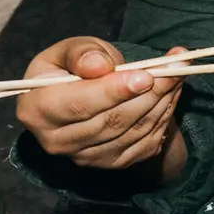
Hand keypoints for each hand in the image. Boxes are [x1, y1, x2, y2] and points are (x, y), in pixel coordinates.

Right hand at [15, 38, 187, 175]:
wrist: (83, 97)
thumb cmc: (71, 69)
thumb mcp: (67, 50)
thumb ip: (81, 53)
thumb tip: (99, 66)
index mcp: (36, 110)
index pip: (78, 105)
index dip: (113, 91)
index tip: (144, 76)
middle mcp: (57, 141)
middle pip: (112, 120)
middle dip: (149, 92)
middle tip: (175, 67)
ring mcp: (86, 157)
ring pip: (133, 131)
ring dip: (162, 101)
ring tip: (178, 72)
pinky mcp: (112, 163)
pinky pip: (145, 141)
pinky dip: (164, 114)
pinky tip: (171, 92)